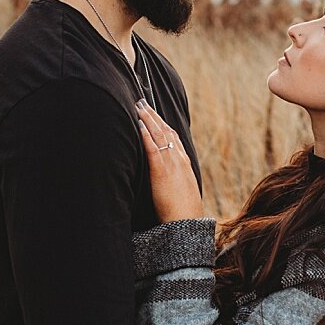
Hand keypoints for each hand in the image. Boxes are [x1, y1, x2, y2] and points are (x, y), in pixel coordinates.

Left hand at [135, 101, 203, 222]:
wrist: (186, 222)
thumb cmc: (182, 212)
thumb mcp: (182, 191)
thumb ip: (175, 180)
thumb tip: (168, 178)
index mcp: (184, 163)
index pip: (174, 137)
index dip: (164, 124)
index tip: (155, 115)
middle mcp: (179, 159)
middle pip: (166, 131)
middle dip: (154, 116)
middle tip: (143, 102)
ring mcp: (171, 163)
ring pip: (159, 134)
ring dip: (148, 118)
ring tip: (138, 106)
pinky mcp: (161, 170)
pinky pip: (152, 147)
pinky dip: (146, 134)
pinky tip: (138, 124)